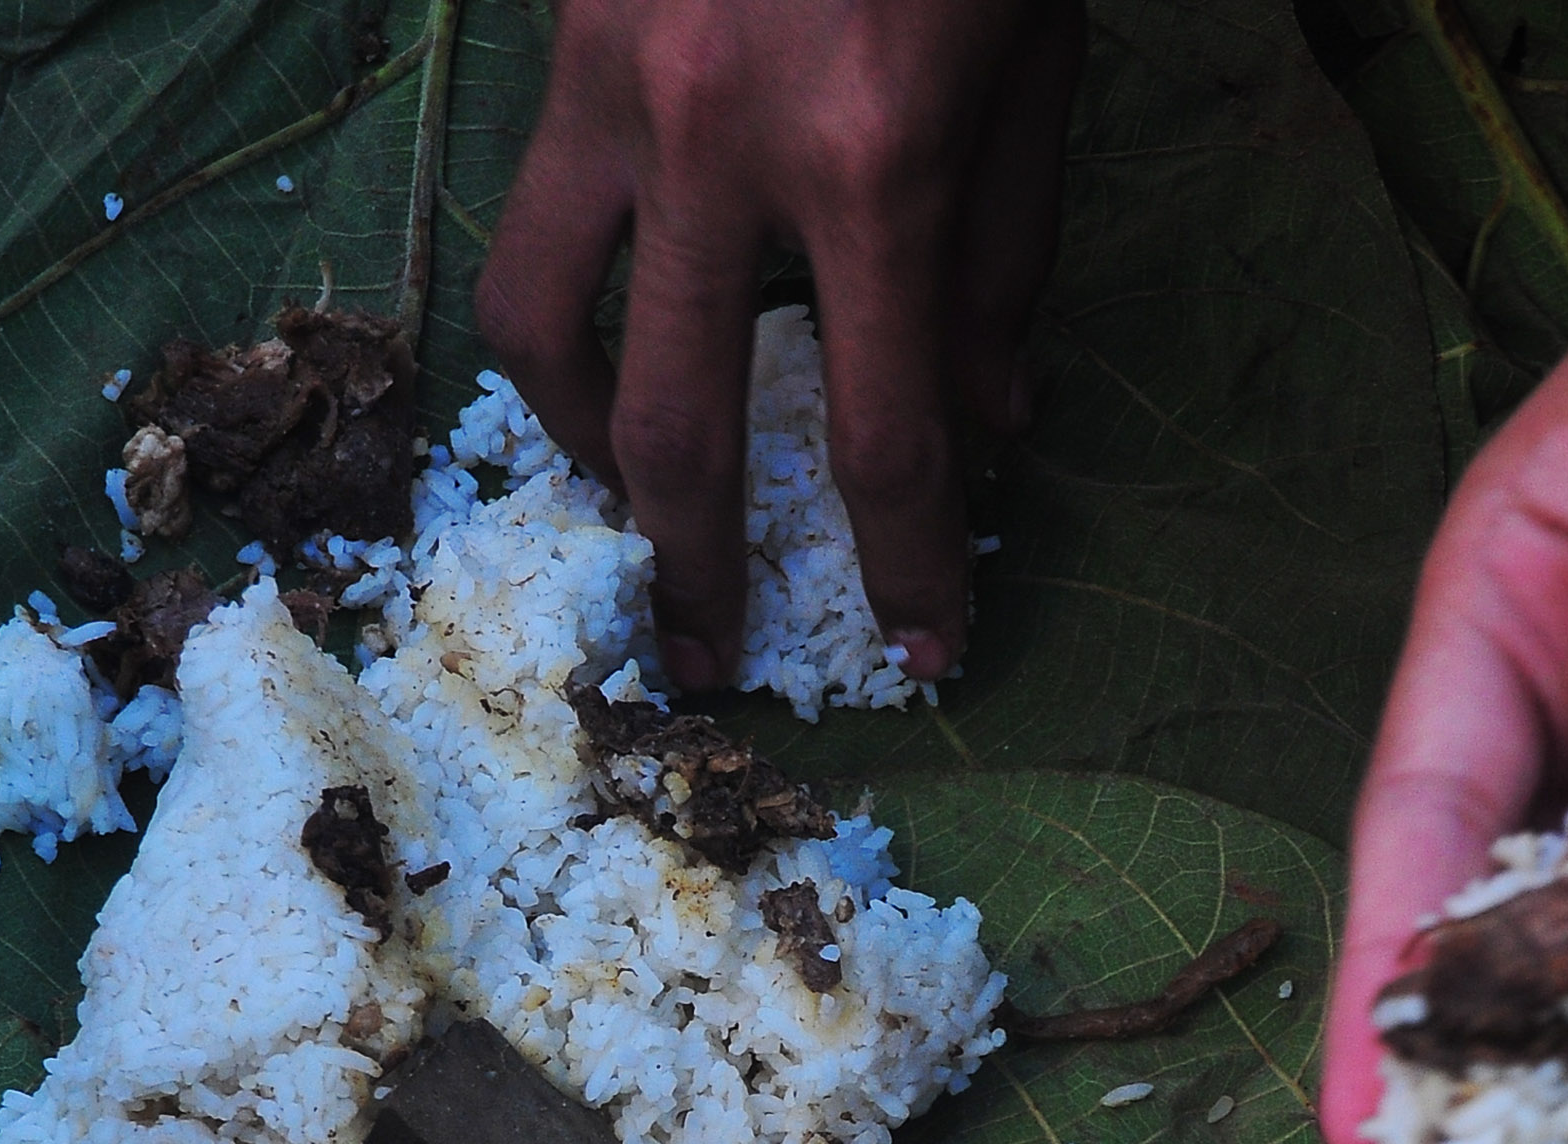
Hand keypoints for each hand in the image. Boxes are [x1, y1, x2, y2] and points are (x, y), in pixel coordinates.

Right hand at [478, 0, 1081, 691]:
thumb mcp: (1035, 62)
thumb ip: (1008, 253)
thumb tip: (985, 426)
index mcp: (874, 157)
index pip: (883, 433)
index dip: (905, 565)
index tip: (924, 648)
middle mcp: (717, 140)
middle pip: (675, 423)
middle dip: (690, 568)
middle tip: (705, 657)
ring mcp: (615, 83)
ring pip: (537, 322)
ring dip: (575, 439)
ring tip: (624, 490)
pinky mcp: (565, 34)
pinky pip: (533, 209)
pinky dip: (562, 295)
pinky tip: (611, 325)